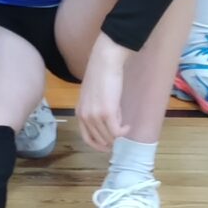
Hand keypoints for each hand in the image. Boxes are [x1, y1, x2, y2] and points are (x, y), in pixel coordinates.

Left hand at [75, 35, 132, 151]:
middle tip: (120, 133)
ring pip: (109, 136)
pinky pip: (117, 131)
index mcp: (79, 112)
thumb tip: (109, 124)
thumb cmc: (100, 75)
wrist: (105, 62)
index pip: (86, 138)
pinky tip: (128, 125)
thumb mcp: (92, 96)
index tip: (108, 145)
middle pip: (100, 139)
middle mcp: (85, 117)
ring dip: (118, 134)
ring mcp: (95, 116)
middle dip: (111, 139)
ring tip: (124, 124)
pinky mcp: (107, 113)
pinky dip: (124, 131)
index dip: (98, 145)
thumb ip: (96, 111)